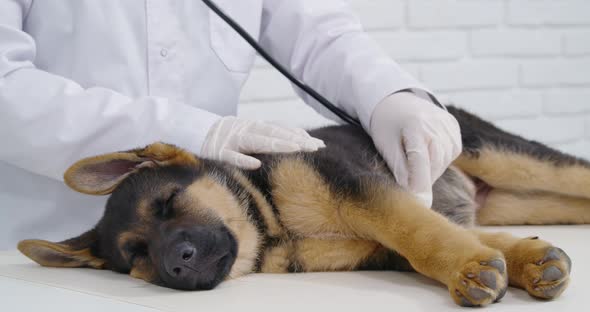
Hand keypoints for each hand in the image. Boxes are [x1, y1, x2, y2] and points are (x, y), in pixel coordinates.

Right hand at [201, 116, 324, 168]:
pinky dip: (243, 159)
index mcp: (256, 127)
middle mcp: (247, 130)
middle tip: (315, 147)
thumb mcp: (252, 135)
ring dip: (277, 143)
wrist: (197, 133)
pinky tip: (256, 164)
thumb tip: (299, 142)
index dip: (300, 135)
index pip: (282, 129)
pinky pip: (231, 156)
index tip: (320, 145)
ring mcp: (233, 140)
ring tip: (295, 148)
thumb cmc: (230, 138)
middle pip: (274, 133)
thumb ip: (271, 138)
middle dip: (295, 139)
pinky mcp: (219, 152)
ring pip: (257, 141)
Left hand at [369, 92, 461, 206]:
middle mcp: (437, 124)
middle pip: (434, 165)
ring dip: (428, 170)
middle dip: (420, 178)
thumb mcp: (386, 146)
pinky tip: (426, 151)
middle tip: (405, 177)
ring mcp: (449, 126)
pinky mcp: (455, 129)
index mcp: (415, 126)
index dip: (420, 185)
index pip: (420, 162)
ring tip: (412, 157)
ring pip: (442, 163)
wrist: (397, 100)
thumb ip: (400, 170)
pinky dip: (437, 160)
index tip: (419, 205)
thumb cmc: (387, 125)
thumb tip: (414, 197)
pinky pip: (450, 155)